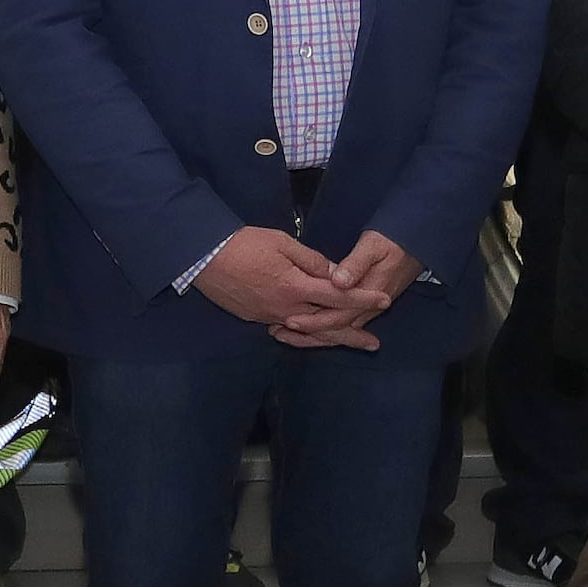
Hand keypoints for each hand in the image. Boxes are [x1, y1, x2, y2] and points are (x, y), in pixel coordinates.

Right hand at [192, 226, 397, 348]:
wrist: (203, 258)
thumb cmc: (243, 244)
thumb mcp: (282, 242)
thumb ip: (312, 260)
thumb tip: (335, 272)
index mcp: (296, 286)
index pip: (338, 296)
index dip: (363, 298)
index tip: (384, 299)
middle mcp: (286, 308)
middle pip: (327, 325)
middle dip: (353, 334)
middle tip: (375, 343)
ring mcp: (270, 317)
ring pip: (308, 333)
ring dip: (330, 339)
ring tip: (349, 344)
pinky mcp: (257, 319)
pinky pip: (287, 330)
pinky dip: (304, 335)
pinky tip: (313, 336)